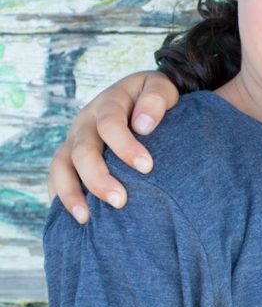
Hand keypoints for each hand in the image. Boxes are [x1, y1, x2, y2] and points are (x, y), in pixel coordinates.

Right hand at [47, 71, 178, 222]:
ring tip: (86, 218)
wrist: (142, 96)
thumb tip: (143, 126)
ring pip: (61, 166)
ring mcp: (74, 139)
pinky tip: (75, 217)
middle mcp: (86, 121)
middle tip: (120, 201)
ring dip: (71, 193)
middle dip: (98, 178)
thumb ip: (156, 100)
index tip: (147, 167)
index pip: (110, 124)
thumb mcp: (160, 88)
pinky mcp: (70, 156)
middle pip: (83, 150)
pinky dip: (60, 196)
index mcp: (109, 103)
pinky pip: (56, 176)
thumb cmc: (154, 97)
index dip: (125, 146)